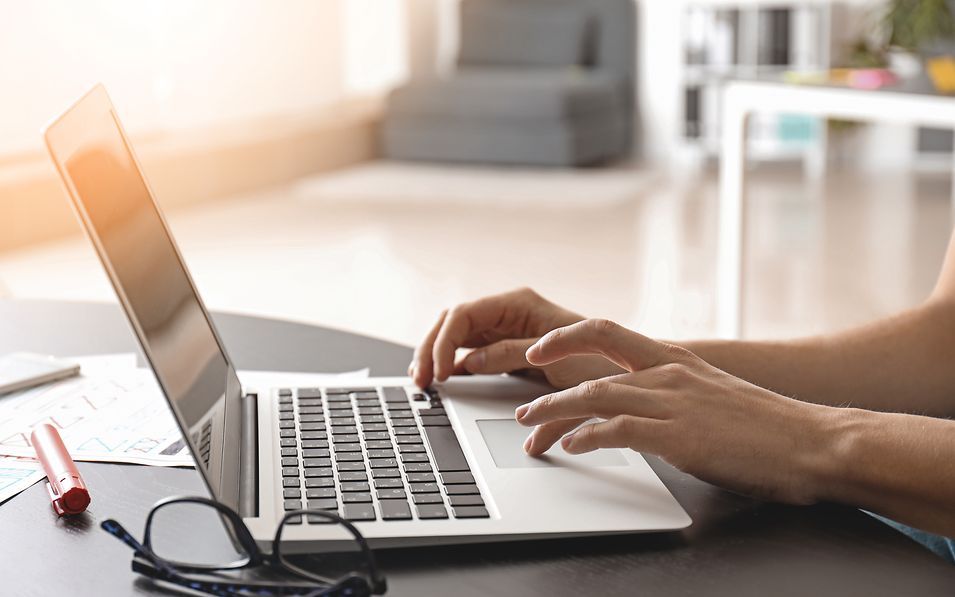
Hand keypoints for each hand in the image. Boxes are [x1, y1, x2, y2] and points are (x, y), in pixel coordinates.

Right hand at [410, 288, 622, 388]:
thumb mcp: (553, 357)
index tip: (440, 372)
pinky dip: (454, 365)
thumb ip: (508, 354)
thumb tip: (468, 361)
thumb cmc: (599, 358)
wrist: (628, 372)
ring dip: (436, 356)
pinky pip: (471, 352)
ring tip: (424, 381)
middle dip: (430, 349)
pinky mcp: (508, 348)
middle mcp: (507, 311)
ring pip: (456, 336)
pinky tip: (444, 381)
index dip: (443, 343)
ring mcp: (506, 329)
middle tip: (420, 380)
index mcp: (517, 303)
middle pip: (452, 323)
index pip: (463, 315)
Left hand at [516, 319, 835, 504]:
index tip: (539, 349)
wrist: (812, 442)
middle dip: (547, 385)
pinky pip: (618, 430)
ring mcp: (673, 401)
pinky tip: (571, 446)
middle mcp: (668, 372)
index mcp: (675, 359)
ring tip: (529, 428)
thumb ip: (672, 393)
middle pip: (589, 367)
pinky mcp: (679, 435)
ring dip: (554, 412)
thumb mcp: (710, 394)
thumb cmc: (766, 425)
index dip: (565, 337)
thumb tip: (638, 406)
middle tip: (521, 406)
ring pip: (595, 396)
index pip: (606, 332)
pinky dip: (587, 436)